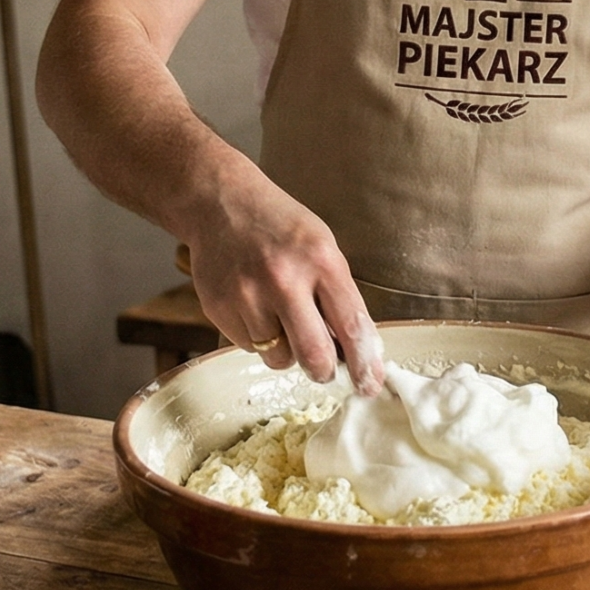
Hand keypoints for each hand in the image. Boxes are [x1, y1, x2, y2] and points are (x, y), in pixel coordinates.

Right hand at [182, 182, 384, 394]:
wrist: (220, 203)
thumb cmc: (281, 228)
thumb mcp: (322, 248)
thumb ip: (339, 296)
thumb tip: (357, 352)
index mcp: (321, 261)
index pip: (352, 327)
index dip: (365, 364)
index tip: (369, 386)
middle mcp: (284, 279)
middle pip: (314, 356)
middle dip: (324, 371)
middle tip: (324, 368)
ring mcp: (247, 295)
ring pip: (280, 358)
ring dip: (287, 351)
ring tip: (280, 317)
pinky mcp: (219, 308)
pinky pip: (249, 348)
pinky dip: (258, 338)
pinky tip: (254, 307)